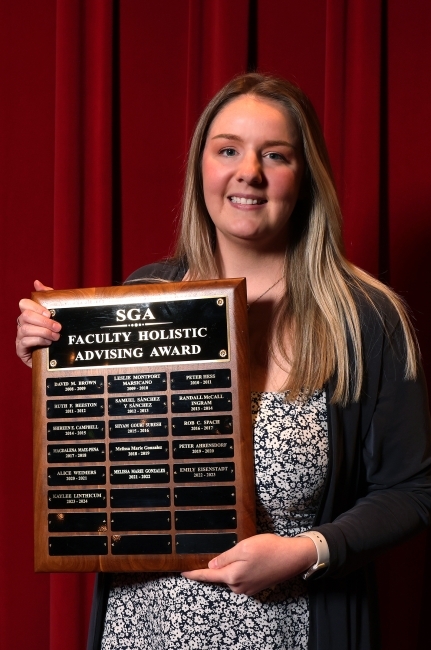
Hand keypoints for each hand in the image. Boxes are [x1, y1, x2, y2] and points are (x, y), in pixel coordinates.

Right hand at [16, 280, 60, 366]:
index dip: (36, 307)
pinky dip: (39, 340)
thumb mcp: (56, 315)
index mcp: (29, 314)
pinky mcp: (20, 349)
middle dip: (43, 321)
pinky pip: (25, 341)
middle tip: (58, 327)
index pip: (24, 304)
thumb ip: (48, 298)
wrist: (55, 359)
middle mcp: (22, 324)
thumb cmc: (54, 335)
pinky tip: (48, 343)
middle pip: (25, 316)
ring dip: (44, 331)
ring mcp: (20, 337)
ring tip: (56, 336)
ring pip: (26, 329)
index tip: (50, 313)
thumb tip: (37, 282)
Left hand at [181, 533, 316, 595]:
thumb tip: (212, 564)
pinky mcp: (256, 586)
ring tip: (241, 551)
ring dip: (230, 566)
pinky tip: (247, 559)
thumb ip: (225, 557)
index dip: (194, 573)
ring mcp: (248, 588)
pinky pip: (240, 578)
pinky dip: (239, 569)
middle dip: (216, 566)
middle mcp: (239, 586)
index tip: (183, 572)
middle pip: (220, 576)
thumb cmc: (268, 549)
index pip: (208, 575)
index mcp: (233, 576)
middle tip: (217, 551)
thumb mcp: (243, 547)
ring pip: (231, 576)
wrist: (292, 557)